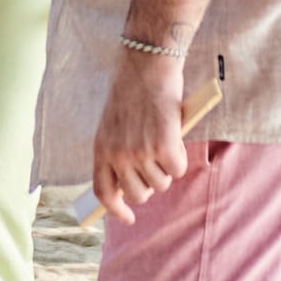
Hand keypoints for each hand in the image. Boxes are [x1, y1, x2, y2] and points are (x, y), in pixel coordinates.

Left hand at [91, 50, 187, 225]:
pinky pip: (177, 170)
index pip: (103, 191)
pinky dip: (180, 156)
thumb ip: (118, 152)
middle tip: (155, 162)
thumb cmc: (132, 90)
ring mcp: (141, 153)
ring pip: (161, 183)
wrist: (146, 63)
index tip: (127, 217)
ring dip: (166, 166)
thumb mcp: (114, 123)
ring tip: (162, 136)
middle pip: (138, 194)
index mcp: (101, 147)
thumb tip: (132, 185)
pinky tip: (173, 132)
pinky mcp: (164, 148)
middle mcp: (118, 154)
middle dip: (149, 184)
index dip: (115, 210)